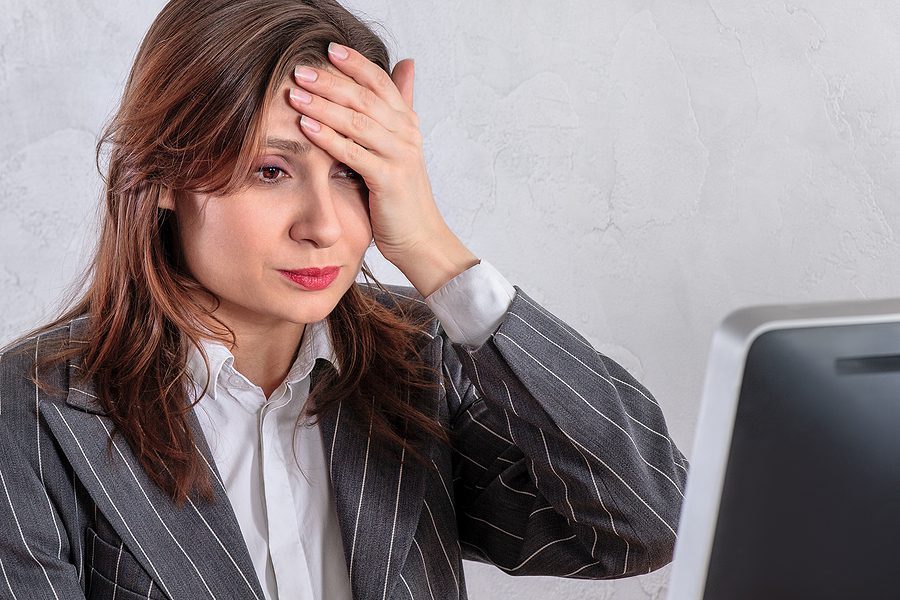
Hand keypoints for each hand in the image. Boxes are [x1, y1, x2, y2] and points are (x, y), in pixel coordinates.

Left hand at [289, 43, 477, 295]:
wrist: (420, 237)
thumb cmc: (402, 196)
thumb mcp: (400, 147)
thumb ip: (398, 107)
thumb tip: (406, 64)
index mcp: (407, 123)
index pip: (381, 81)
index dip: (355, 63)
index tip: (328, 49)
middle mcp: (406, 134)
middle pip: (365, 97)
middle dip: (332, 81)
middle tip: (301, 69)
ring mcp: (399, 156)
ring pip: (357, 121)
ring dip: (324, 105)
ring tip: (296, 93)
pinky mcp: (388, 179)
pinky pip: (353, 153)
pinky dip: (328, 137)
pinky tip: (306, 127)